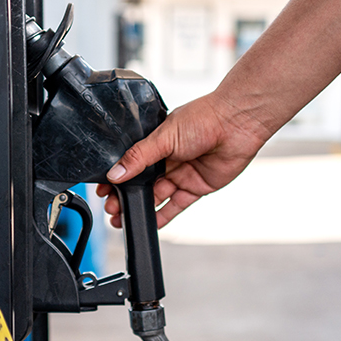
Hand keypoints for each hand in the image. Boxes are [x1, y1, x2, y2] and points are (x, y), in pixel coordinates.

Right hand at [96, 92, 271, 228]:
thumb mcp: (164, 137)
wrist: (236, 124)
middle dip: (126, 196)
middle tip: (112, 208)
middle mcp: (169, 158)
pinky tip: (150, 223)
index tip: (104, 189)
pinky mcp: (197, 187)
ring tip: (123, 218)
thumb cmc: (204, 118)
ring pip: (157, 196)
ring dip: (141, 207)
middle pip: (143, 183)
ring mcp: (182, 173)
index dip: (119, 177)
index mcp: (158, 142)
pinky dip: (164, 215)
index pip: (132, 163)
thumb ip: (139, 157)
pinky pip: (177, 205)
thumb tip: (115, 172)